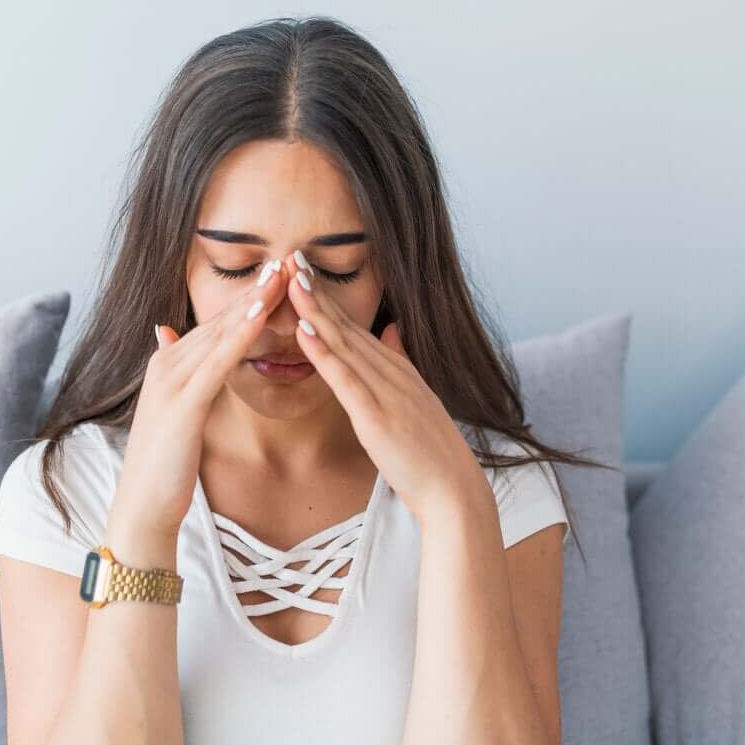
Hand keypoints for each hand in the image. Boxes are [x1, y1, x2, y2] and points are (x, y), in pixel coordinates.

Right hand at [109, 259, 290, 538]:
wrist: (144, 506)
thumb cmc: (166, 464)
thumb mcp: (173, 408)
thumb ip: (176, 369)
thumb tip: (168, 333)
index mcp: (172, 363)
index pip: (218, 322)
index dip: (249, 296)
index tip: (279, 271)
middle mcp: (169, 362)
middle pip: (221, 317)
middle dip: (256, 288)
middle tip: (288, 256)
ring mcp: (173, 380)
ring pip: (221, 332)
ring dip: (253, 300)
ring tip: (281, 272)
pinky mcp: (183, 402)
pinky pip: (218, 361)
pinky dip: (241, 335)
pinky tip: (262, 315)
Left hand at [281, 251, 487, 522]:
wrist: (453, 489)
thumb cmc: (429, 452)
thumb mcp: (416, 397)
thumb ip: (400, 361)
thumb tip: (391, 329)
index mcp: (395, 369)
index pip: (353, 326)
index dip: (327, 297)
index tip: (303, 268)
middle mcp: (391, 372)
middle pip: (345, 325)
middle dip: (317, 291)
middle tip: (291, 255)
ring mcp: (385, 392)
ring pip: (343, 343)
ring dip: (315, 309)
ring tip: (293, 278)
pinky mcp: (377, 417)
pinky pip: (345, 379)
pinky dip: (324, 352)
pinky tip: (304, 330)